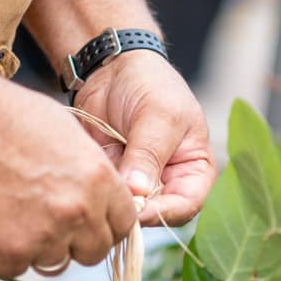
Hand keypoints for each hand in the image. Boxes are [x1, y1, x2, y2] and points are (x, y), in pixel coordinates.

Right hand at [0, 73, 136, 276]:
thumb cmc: (6, 117)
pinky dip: (5, 255)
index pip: (124, 223)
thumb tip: (99, 193)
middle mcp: (80, 211)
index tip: (91, 222)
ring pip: (56, 261)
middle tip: (52, 225)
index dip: (107, 225)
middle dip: (77, 243)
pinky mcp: (11, 251)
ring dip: (40, 248)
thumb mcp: (66, 131)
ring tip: (16, 218)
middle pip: (96, 251)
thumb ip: (90, 170)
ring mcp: (47, 235)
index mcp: (99, 180)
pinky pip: (18, 268)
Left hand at [74, 51, 216, 226]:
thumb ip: (149, 155)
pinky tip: (85, 177)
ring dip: (112, 201)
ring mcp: (138, 183)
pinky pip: (104, 195)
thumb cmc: (149, 84)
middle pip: (155, 213)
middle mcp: (168, 183)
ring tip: (97, 184)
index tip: (137, 209)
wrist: (111, 67)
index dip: (163, 212)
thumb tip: (138, 193)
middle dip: (134, 210)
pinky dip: (95, 191)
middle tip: (111, 200)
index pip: (186, 206)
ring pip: (126, 209)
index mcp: (195, 170)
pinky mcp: (112, 179)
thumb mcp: (158, 115)